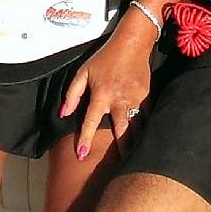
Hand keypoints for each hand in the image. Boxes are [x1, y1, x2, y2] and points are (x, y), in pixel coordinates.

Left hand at [59, 19, 153, 159]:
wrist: (133, 43)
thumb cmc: (105, 58)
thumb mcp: (84, 72)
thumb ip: (72, 94)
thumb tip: (63, 114)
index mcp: (102, 94)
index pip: (91, 120)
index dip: (85, 138)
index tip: (81, 155)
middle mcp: (119, 99)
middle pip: (121, 130)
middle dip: (121, 149)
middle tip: (120, 169)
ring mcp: (136, 98)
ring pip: (136, 126)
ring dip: (134, 142)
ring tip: (133, 159)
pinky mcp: (147, 96)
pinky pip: (145, 117)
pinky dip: (144, 129)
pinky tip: (143, 140)